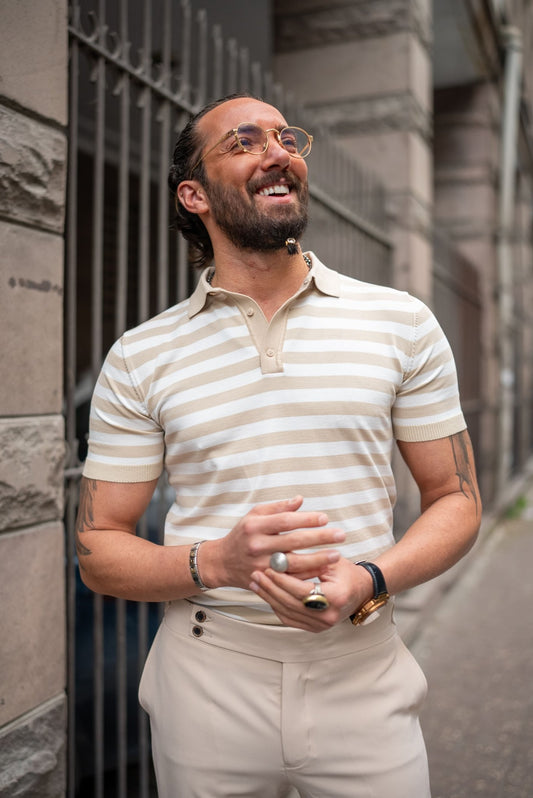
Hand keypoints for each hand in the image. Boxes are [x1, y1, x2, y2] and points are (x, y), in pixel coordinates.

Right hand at [200, 496, 345, 589]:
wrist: (222, 562)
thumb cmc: (243, 534)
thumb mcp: (255, 515)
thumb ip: (278, 508)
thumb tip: (300, 500)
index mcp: (255, 526)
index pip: (285, 521)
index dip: (306, 519)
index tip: (325, 518)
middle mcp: (257, 546)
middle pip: (293, 542)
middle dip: (319, 538)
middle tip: (340, 535)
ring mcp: (261, 566)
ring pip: (294, 564)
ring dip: (318, 559)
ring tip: (337, 555)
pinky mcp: (266, 581)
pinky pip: (290, 579)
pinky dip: (308, 575)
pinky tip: (324, 570)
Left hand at [249, 558, 373, 631]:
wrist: (361, 590)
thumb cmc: (346, 572)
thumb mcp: (330, 561)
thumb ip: (306, 562)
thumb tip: (278, 559)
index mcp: (336, 597)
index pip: (301, 590)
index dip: (282, 580)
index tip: (268, 568)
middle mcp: (329, 616)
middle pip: (291, 603)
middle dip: (271, 588)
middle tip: (256, 574)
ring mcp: (321, 626)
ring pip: (287, 613)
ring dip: (269, 597)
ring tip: (256, 582)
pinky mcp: (315, 628)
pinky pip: (289, 618)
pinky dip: (276, 605)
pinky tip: (266, 593)